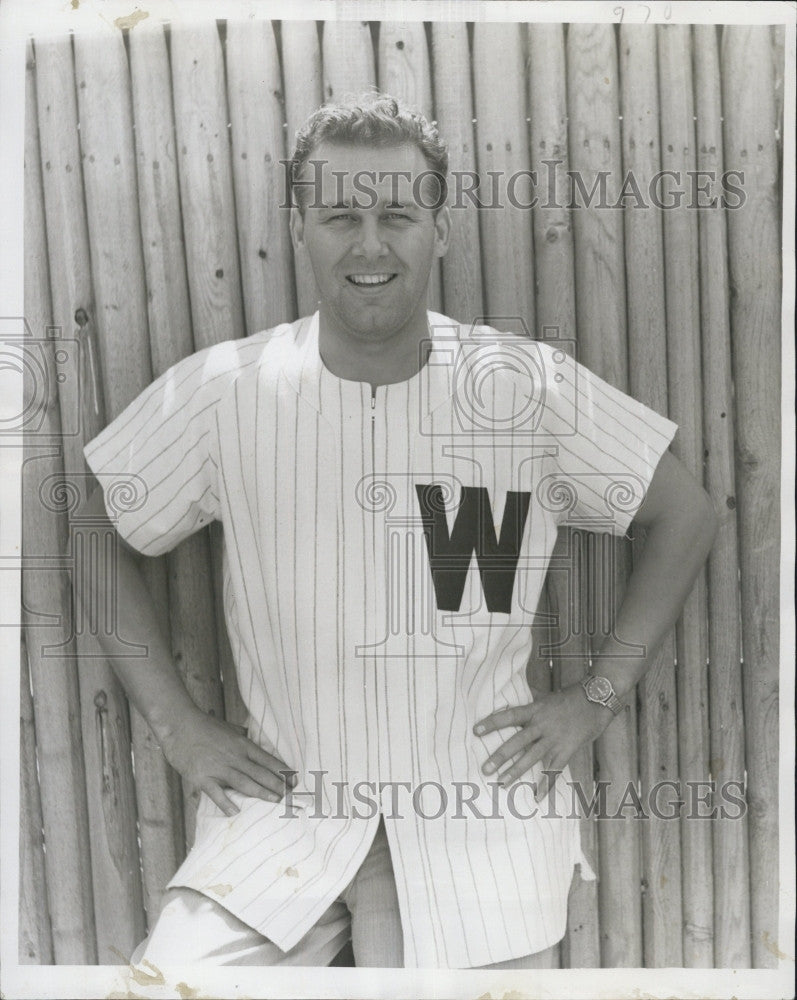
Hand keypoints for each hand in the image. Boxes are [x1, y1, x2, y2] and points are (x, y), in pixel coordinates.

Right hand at [158, 708, 295, 816]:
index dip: (282, 771)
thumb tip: (250, 734)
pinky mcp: (202, 777)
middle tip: (292, 796)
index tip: (295, 780)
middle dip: (278, 785)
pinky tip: (236, 812)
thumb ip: (240, 734)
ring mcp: (218, 767)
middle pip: (260, 772)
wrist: (179, 724)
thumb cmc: (204, 725)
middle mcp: (234, 756)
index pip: (267, 759)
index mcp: (242, 744)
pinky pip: (216, 793)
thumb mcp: (228, 727)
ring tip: (276, 801)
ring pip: (245, 782)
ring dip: (262, 792)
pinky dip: (226, 802)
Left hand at [473, 683, 613, 801]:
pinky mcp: (567, 750)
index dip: (492, 723)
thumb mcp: (545, 698)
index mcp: (534, 710)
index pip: (509, 716)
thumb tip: (511, 703)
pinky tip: (537, 797)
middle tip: (485, 769)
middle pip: (517, 741)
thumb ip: (530, 705)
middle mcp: (542, 725)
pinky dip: (546, 785)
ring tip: (502, 783)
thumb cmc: (569, 698)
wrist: (596, 702)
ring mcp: (554, 739)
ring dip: (516, 771)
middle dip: (500, 756)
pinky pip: (554, 770)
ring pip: (532, 757)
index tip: (475, 731)